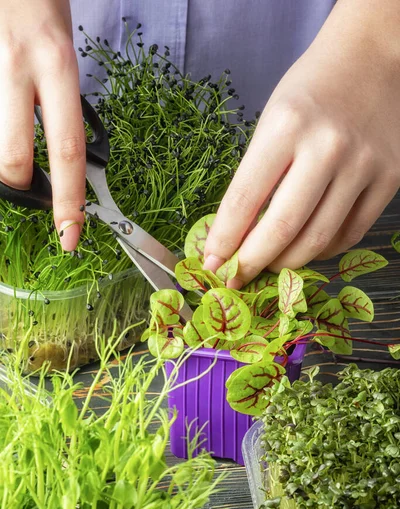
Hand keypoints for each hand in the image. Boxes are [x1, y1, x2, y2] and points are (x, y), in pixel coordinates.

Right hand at [0, 0, 84, 250]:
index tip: (70, 235)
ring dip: (4, 153)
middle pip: (12, 159)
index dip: (69, 200)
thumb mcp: (62, 55)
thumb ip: (58, 105)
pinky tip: (8, 115)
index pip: (68, 150)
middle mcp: (18, 69)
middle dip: (20, 186)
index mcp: (56, 66)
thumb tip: (58, 160)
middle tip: (29, 186)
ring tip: (16, 127)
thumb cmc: (42, 8)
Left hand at [204, 0, 399, 286]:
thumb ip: (256, 177)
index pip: (245, 199)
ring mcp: (364, 166)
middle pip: (283, 228)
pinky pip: (351, 233)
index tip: (211, 264)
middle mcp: (327, 147)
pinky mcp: (391, 179)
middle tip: (236, 277)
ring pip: (319, 240)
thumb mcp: (271, 122)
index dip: (224, 239)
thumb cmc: (311, 90)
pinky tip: (307, 247)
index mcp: (286, 126)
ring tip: (270, 264)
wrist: (373, 59)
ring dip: (287, 263)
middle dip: (252, 262)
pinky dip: (323, 250)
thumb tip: (235, 235)